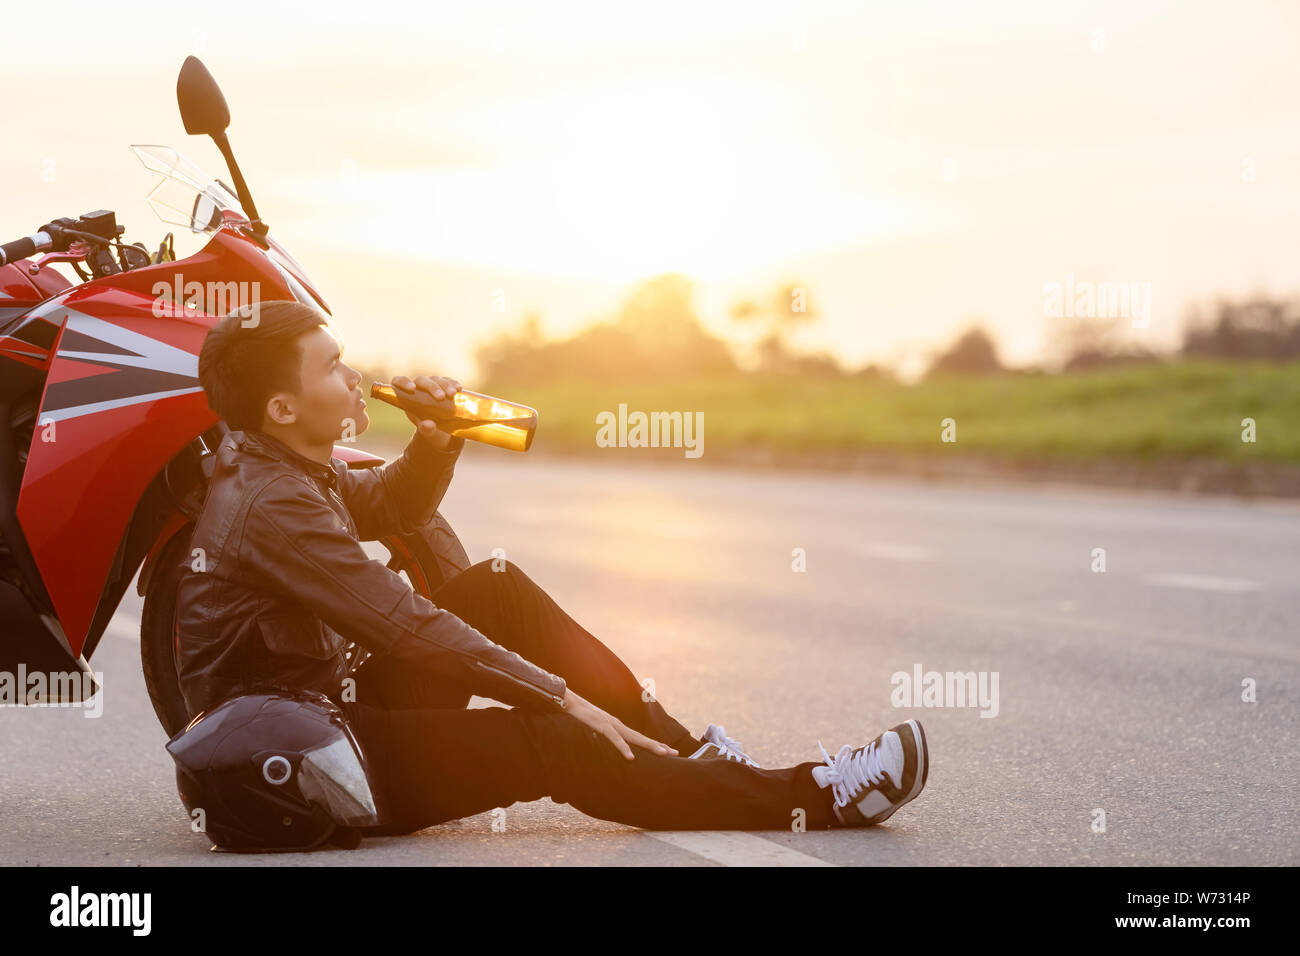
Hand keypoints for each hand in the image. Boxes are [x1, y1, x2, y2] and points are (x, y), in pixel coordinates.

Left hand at [392, 374, 460, 449]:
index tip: (412, 388)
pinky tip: (459, 389)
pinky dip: (453, 384)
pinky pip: (449, 381)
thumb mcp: (427, 432)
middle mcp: (419, 388)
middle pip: (422, 381)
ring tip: (452, 394)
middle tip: (441, 397)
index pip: (399, 382)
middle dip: (432, 388)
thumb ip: (426, 430)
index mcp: (407, 397)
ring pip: (436, 379)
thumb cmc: (429, 429)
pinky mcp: (445, 386)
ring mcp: (432, 385)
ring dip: (445, 385)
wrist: (442, 430)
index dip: (403, 382)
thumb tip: (427, 425)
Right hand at [561, 688, 678, 760]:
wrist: (568, 700)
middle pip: (642, 738)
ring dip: (649, 746)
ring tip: (663, 754)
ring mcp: (611, 724)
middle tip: (676, 754)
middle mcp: (618, 725)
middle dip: (659, 746)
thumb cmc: (580, 716)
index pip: (639, 738)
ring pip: (634, 737)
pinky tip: (631, 757)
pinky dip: (623, 748)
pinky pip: (614, 739)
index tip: (667, 752)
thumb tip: (605, 747)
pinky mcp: (602, 725)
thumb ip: (601, 737)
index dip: (653, 745)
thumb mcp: (593, 730)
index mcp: (617, 727)